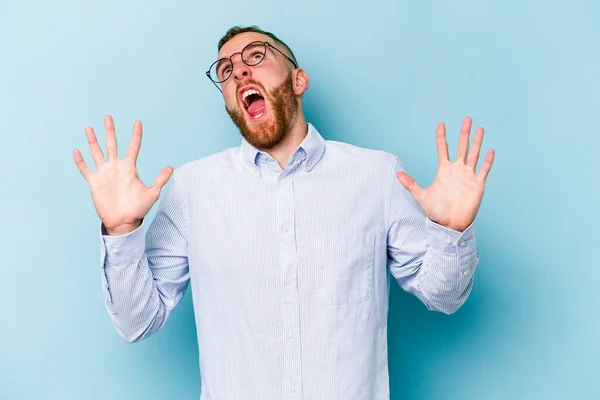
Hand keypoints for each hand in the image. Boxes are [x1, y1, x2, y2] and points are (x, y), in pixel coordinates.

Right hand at [73, 115, 172, 234]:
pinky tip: (76, 151)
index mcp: (130, 168)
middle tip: (108, 117)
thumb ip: (160, 180)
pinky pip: (86, 170)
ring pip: (97, 153)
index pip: (133, 148)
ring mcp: (104, 174)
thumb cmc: (138, 208)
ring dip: (93, 141)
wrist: (123, 222)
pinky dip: (81, 161)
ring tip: (89, 128)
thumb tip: (171, 168)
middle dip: (110, 131)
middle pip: (112, 144)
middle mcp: (116, 167)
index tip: (138, 123)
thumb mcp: (152, 193)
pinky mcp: (94, 182)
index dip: (136, 136)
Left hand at [396, 117, 494, 231]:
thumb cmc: (435, 211)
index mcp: (444, 170)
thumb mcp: (420, 195)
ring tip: (480, 129)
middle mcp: (457, 170)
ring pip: (474, 155)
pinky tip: (491, 150)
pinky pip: (484, 170)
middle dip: (464, 133)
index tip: (441, 124)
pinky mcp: (477, 185)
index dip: (441, 137)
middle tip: (467, 118)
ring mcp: (468, 176)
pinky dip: (488, 161)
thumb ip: (410, 183)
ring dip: (477, 142)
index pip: (443, 149)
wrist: (449, 224)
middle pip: (461, 147)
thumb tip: (396, 174)